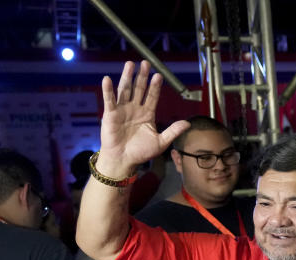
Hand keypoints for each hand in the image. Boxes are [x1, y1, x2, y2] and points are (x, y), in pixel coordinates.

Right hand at [97, 60, 189, 175]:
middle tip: (146, 63)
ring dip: (127, 77)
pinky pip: (110, 100)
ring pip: (125, 90)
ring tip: (130, 64)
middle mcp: (135, 108)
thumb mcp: (161, 142)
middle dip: (142, 76)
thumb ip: (173, 131)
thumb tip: (188, 123)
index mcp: (147, 113)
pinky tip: (107, 79)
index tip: (159, 76)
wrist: (124, 160)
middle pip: (139, 88)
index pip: (152, 96)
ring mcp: (122, 110)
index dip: (155, 86)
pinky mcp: (111, 114)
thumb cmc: (141, 152)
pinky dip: (108, 90)